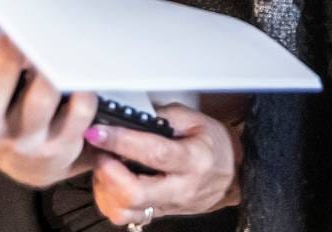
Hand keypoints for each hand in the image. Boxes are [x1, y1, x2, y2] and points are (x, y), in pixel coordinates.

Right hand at [0, 38, 99, 188]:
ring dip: (48, 73)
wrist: (28, 167)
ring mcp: (26, 143)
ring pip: (38, 103)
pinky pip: (77, 114)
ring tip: (57, 46)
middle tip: (19, 35)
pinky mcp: (60, 150)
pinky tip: (82, 75)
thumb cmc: (3, 117)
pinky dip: (83, 91)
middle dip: (5, 63)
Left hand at [87, 105, 241, 223]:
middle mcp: (180, 188)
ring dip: (105, 187)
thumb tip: (132, 113)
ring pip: (126, 210)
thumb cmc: (214, 146)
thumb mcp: (195, 120)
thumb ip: (163, 115)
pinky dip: (110, 201)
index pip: (154, 153)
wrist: (232, 175)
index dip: (121, 141)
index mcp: (193, 160)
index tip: (99, 131)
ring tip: (104, 165)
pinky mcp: (159, 214)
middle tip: (99, 151)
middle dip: (108, 171)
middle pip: (135, 193)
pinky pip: (126, 217)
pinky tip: (110, 182)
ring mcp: (168, 205)